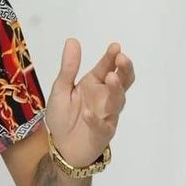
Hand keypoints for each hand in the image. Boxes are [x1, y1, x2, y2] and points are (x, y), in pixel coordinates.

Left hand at [45, 39, 134, 166]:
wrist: (61, 145)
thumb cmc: (63, 115)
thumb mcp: (61, 88)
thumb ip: (68, 68)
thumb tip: (72, 40)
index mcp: (94, 84)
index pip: (106, 67)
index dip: (111, 57)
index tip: (115, 46)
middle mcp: (104, 97)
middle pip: (122, 82)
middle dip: (124, 70)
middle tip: (122, 59)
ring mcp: (106, 115)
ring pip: (117, 102)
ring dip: (115, 90)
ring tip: (110, 77)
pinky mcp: (103, 133)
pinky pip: (102, 126)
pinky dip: (95, 120)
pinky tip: (88, 113)